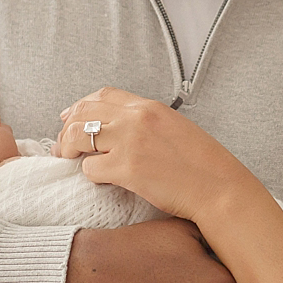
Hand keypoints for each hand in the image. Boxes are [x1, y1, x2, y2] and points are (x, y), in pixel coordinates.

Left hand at [56, 87, 256, 222]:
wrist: (219, 187)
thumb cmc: (202, 164)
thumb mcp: (174, 127)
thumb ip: (146, 123)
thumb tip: (118, 128)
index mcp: (149, 107)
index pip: (102, 95)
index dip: (81, 105)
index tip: (70, 117)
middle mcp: (137, 119)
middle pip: (83, 112)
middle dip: (67, 128)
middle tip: (64, 146)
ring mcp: (130, 142)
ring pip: (79, 137)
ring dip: (69, 149)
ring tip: (71, 160)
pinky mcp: (128, 169)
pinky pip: (91, 168)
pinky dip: (90, 175)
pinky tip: (101, 180)